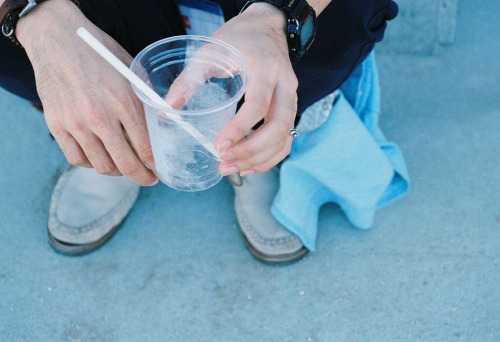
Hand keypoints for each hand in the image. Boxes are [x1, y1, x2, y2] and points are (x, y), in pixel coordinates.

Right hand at [16, 0, 157, 185]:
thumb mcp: (131, 72)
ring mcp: (76, 123)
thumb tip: (163, 125)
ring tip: (125, 166)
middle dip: (142, 177)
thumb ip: (146, 101)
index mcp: (123, 102)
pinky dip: (92, 163)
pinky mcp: (57, 125)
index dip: (156, 165)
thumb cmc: (99, 54)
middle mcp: (99, 117)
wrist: (58, 39)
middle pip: (126, 164)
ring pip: (101, 166)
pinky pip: (77, 159)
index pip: (146, 148)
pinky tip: (100, 156)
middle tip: (148, 178)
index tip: (160, 170)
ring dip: (118, 171)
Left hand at [166, 3, 297, 175]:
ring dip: (259, 158)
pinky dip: (269, 156)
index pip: (258, 104)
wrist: (267, 27)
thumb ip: (190, 78)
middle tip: (224, 162)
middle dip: (251, 150)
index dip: (240, 129)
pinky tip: (249, 166)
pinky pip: (286, 139)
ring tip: (231, 169)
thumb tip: (170, 107)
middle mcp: (285, 84)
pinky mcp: (290, 108)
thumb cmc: (238, 38)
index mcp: (265, 66)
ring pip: (285, 137)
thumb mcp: (210, 51)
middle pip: (278, 126)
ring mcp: (291, 97)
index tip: (219, 146)